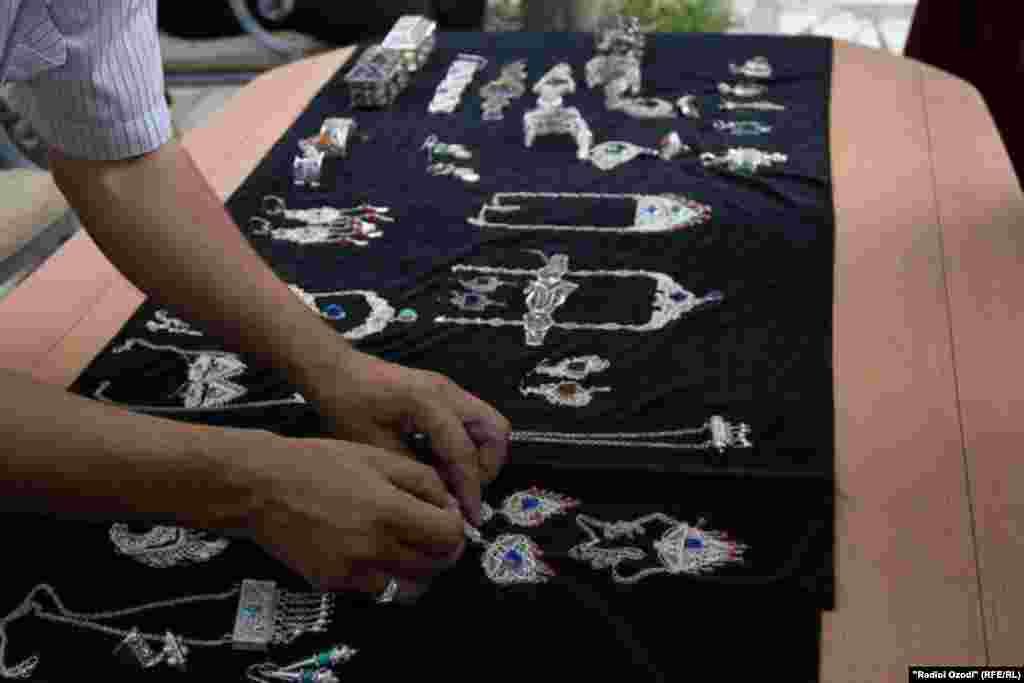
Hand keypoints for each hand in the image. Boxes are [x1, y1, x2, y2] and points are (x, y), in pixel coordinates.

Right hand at [231, 430, 466, 595]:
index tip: (449, 519)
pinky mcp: (333, 585)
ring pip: (409, 588)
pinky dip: (384, 576)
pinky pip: (376, 590)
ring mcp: (352, 572)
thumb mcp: (378, 458)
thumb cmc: (316, 465)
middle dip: (443, 550)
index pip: (449, 536)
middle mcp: (373, 547)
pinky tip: (373, 551)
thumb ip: (424, 481)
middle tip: (433, 533)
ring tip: (405, 545)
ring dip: (417, 570)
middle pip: (436, 567)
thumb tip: (450, 506)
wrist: (262, 487)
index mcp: (389, 511)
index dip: (456, 527)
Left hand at [308, 348, 510, 525]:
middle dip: (487, 467)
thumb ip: (413, 471)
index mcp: (427, 402)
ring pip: (490, 424)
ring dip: (482, 455)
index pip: (464, 450)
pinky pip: (473, 421)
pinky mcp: (445, 393)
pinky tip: (443, 465)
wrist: (335, 369)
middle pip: (496, 430)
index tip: (471, 518)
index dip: (470, 488)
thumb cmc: (346, 404)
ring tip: (455, 480)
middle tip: (465, 492)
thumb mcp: (374, 445)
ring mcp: (450, 389)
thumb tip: (444, 501)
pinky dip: (469, 445)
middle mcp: (447, 391)